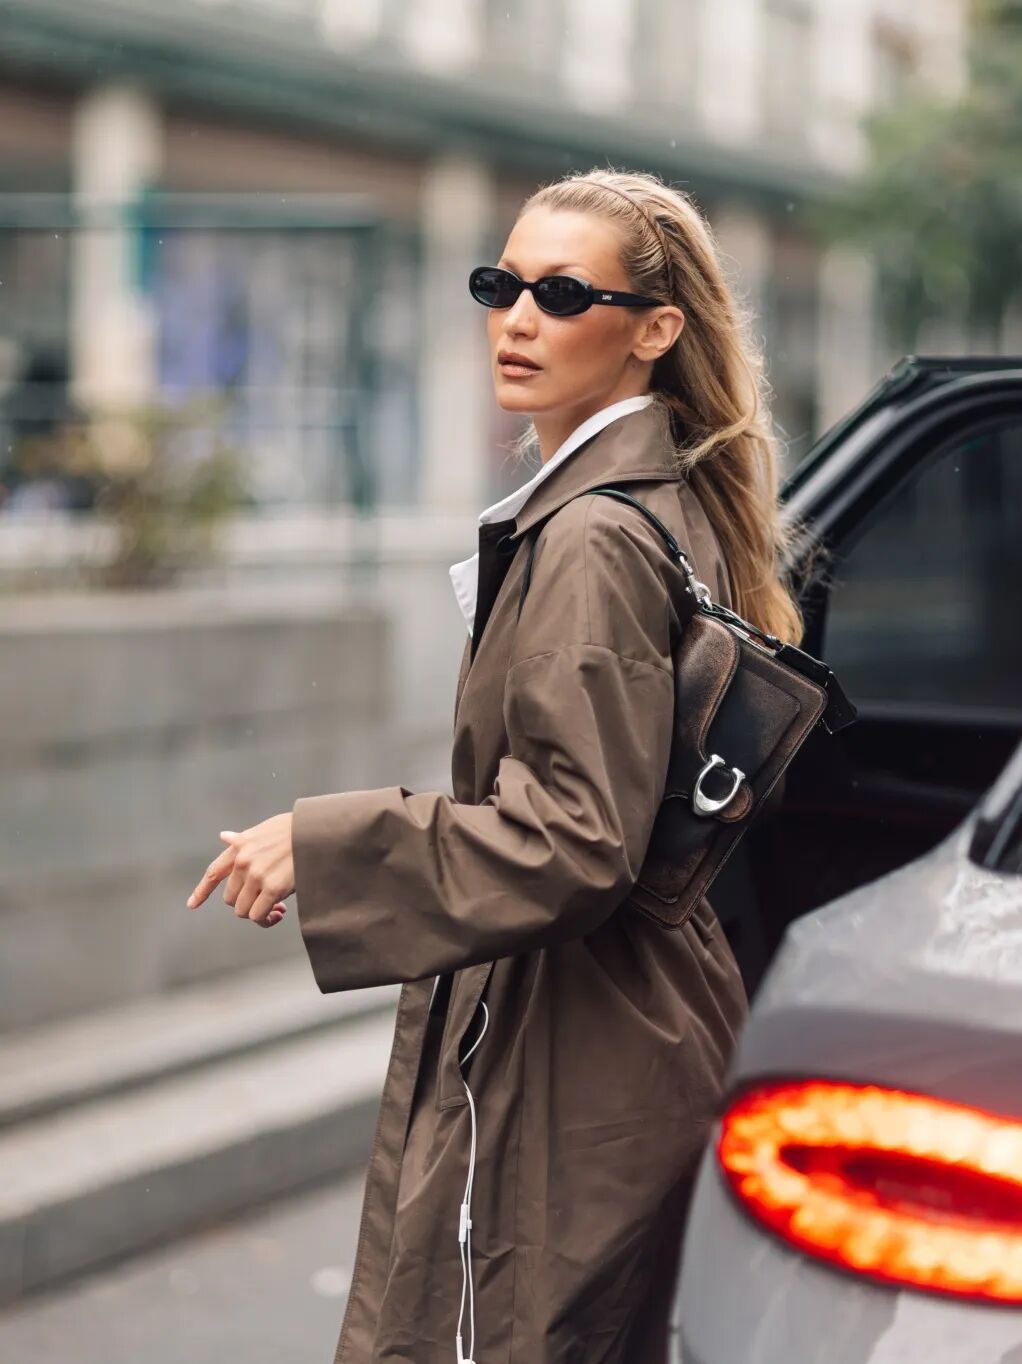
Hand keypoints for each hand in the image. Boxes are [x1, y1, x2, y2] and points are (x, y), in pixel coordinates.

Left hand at [186, 812, 294, 927]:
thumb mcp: (264, 830)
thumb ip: (243, 839)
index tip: (192, 905)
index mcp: (240, 846)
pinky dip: (267, 918)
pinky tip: (280, 911)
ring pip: (243, 910)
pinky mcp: (272, 888)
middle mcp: (243, 861)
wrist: (317, 831)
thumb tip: (224, 837)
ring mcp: (256, 875)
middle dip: (246, 904)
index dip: (202, 891)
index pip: (214, 872)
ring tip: (276, 908)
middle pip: (230, 899)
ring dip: (258, 914)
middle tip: (266, 903)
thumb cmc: (294, 829)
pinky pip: (258, 915)